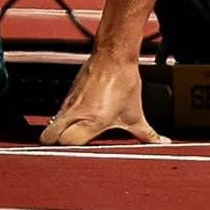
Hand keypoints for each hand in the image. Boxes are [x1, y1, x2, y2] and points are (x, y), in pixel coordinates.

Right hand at [40, 54, 169, 146]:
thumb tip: (161, 143)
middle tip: (71, 150)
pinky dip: (62, 121)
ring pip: (50, 125)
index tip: (80, 156)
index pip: (65, 144)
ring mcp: (69, 103)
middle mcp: (76, 112)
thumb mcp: (135, 112)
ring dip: (57, 134)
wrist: (115, 53)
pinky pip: (57, 113)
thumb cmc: (125, 80)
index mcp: (92, 120)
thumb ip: (146, 134)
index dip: (70, 153)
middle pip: (48, 138)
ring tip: (71, 138)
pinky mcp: (67, 95)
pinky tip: (75, 122)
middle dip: (56, 146)